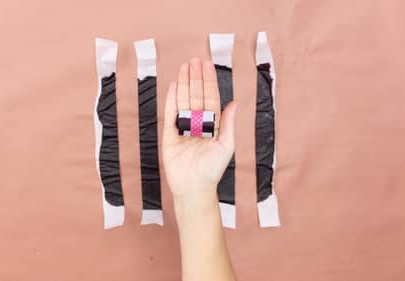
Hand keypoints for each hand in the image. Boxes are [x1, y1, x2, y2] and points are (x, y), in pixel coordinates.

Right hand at [162, 58, 237, 198]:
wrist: (194, 186)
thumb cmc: (212, 169)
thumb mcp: (226, 145)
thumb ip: (229, 123)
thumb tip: (234, 103)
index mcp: (212, 125)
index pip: (210, 98)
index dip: (209, 82)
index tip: (207, 66)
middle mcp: (198, 123)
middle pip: (196, 95)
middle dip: (196, 77)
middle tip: (195, 60)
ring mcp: (183, 127)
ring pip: (184, 100)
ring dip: (184, 83)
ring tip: (185, 66)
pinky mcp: (170, 134)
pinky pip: (170, 113)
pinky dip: (171, 99)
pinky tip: (174, 85)